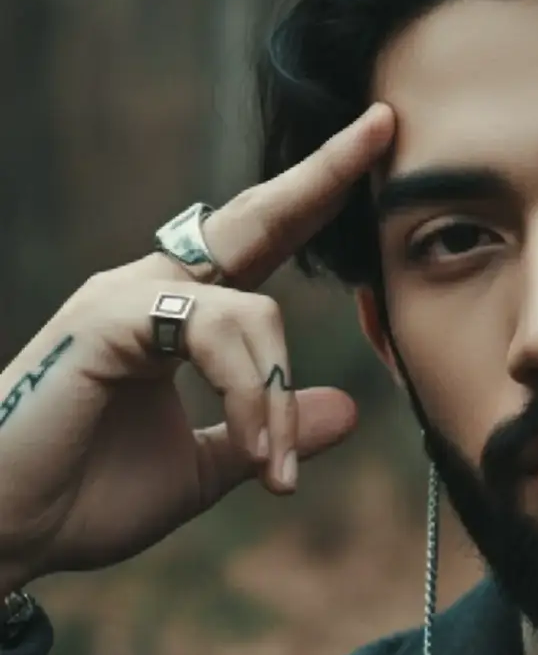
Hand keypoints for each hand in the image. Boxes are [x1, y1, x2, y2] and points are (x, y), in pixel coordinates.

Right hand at [0, 103, 395, 592]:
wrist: (6, 533)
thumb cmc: (80, 497)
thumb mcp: (202, 467)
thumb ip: (265, 429)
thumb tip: (347, 409)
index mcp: (173, 311)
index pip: (260, 243)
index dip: (314, 197)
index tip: (374, 146)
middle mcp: (149, 287)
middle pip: (256, 219)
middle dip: (322, 175)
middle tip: (383, 122)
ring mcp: (124, 296)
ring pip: (253, 310)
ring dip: (276, 399)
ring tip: (273, 472)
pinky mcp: (107, 319)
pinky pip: (213, 333)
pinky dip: (247, 395)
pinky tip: (253, 452)